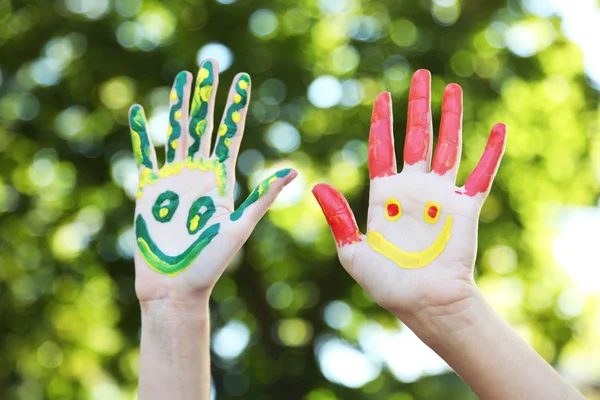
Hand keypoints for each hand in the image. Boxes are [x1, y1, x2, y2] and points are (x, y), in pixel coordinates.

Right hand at [129, 59, 296, 303]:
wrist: (176, 286)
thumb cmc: (210, 263)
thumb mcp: (239, 227)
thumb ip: (261, 197)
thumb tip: (293, 172)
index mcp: (222, 180)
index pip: (230, 134)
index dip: (235, 107)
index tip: (241, 80)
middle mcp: (199, 174)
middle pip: (204, 125)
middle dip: (208, 95)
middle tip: (211, 63)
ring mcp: (174, 179)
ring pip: (177, 132)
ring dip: (179, 105)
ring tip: (183, 77)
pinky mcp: (149, 189)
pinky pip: (144, 154)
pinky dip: (142, 133)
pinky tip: (141, 111)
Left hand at [312, 70, 505, 319]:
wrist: (424, 303)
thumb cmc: (387, 283)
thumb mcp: (352, 252)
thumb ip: (338, 218)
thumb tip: (316, 186)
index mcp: (384, 196)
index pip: (382, 148)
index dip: (382, 122)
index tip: (382, 96)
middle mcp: (413, 189)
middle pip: (416, 137)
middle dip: (418, 106)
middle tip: (420, 75)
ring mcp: (441, 196)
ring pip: (447, 146)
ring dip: (451, 117)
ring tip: (452, 88)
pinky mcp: (466, 207)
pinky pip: (481, 174)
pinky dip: (491, 152)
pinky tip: (498, 128)